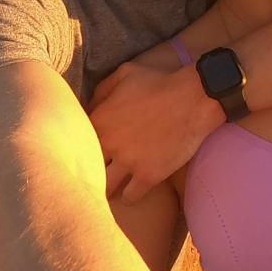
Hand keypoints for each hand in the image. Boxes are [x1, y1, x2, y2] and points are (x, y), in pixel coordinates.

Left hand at [93, 60, 220, 203]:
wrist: (193, 98)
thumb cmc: (160, 82)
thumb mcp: (125, 73)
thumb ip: (101, 89)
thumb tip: (89, 105)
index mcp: (100, 120)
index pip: (77, 141)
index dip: (82, 145)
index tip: (89, 149)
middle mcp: (109, 144)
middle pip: (88, 167)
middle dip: (91, 169)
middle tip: (95, 173)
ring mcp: (128, 162)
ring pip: (105, 186)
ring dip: (106, 187)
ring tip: (110, 188)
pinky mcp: (148, 175)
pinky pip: (130, 197)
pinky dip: (129, 196)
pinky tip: (131, 192)